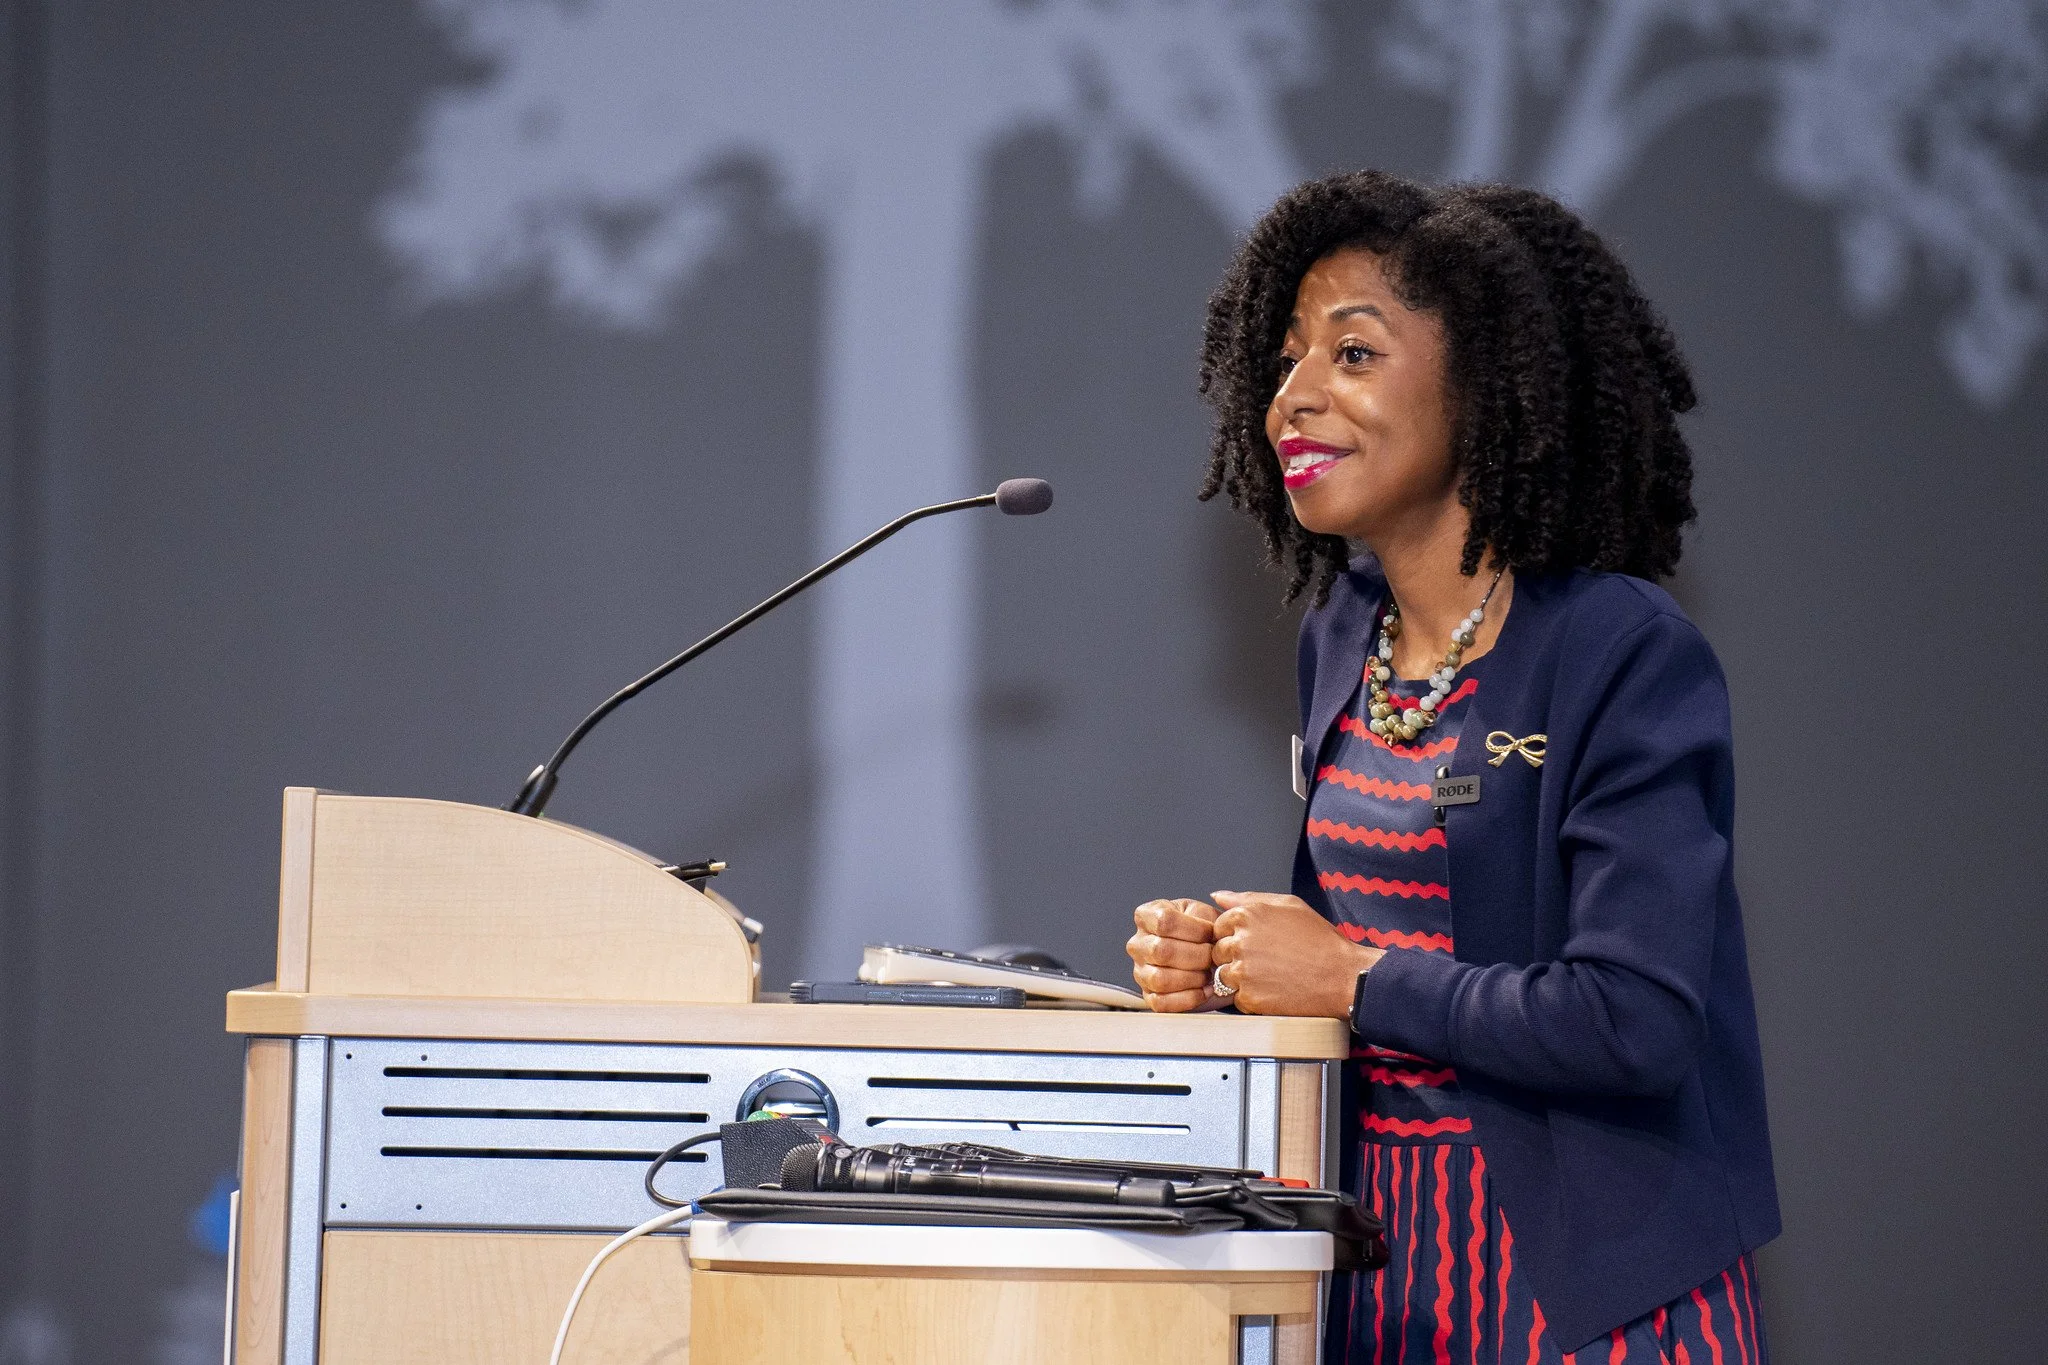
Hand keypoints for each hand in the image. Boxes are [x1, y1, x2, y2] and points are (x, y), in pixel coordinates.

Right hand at [1126, 898, 1219, 1012]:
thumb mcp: (1207, 915)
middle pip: (1162, 951)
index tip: (1211, 933)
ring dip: (1193, 978)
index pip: (1164, 921)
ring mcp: (1140, 971)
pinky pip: (1163, 1002)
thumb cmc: (1205, 934)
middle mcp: (1137, 943)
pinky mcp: (1148, 995)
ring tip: (1208, 973)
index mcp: (1147, 915)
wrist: (1208, 958)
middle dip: (1196, 956)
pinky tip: (1204, 989)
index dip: (1193, 929)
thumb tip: (1216, 922)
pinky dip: (1189, 998)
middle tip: (1213, 956)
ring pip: (1160, 978)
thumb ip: (1210, 914)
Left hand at [1210, 891, 1381, 1018]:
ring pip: (1223, 976)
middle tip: (1263, 962)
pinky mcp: (1249, 998)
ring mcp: (1242, 971)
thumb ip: (1248, 898)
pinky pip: (1237, 999)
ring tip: (1270, 976)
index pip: (1218, 926)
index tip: (1255, 943)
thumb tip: (1217, 897)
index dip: (1235, 935)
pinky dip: (1251, 998)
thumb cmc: (1320, 939)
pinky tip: (1274, 990)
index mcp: (1246, 915)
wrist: (1342, 976)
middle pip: (1217, 951)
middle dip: (1234, 956)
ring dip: (1240, 978)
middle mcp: (1240, 942)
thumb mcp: (1289, 905)